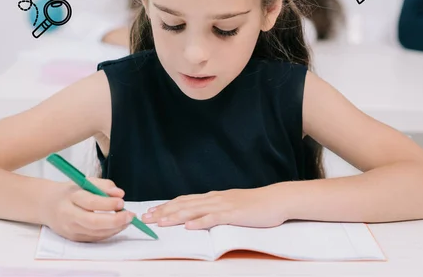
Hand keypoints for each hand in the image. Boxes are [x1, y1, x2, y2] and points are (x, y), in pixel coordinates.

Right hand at [40, 177, 135, 241]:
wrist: (48, 205)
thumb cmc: (70, 191)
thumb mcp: (84, 181)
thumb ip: (103, 185)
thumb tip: (119, 193)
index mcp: (70, 197)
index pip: (90, 202)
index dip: (107, 204)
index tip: (122, 201)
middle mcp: (69, 215)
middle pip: (93, 222)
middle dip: (114, 220)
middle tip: (130, 215)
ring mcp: (70, 229)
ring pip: (95, 233)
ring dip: (115, 228)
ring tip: (127, 220)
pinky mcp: (74, 238)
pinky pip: (94, 238)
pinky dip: (108, 233)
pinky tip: (118, 226)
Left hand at [141, 186, 288, 229]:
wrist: (275, 200)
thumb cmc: (254, 206)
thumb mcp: (230, 205)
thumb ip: (215, 209)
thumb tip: (198, 216)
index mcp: (212, 197)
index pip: (184, 200)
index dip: (166, 206)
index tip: (151, 212)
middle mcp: (214, 198)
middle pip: (184, 204)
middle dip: (164, 211)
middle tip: (146, 218)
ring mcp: (223, 205)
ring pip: (195, 210)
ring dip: (176, 216)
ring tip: (161, 222)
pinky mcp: (234, 213)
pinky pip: (214, 218)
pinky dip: (200, 221)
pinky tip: (189, 226)